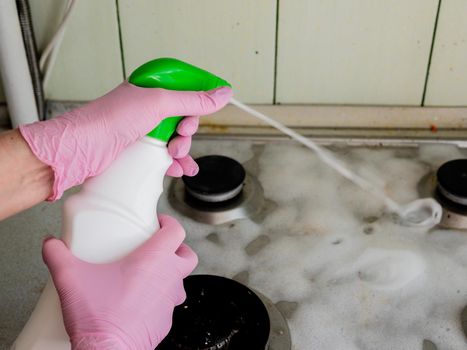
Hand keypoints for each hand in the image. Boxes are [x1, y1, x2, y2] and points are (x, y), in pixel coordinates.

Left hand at [19, 83, 231, 199]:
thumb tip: (223, 93)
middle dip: (188, 131)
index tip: (209, 108)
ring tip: (176, 156)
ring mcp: (142, 130)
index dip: (198, 100)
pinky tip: (179, 170)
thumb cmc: (112, 119)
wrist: (82, 148)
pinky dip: (174, 164)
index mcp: (150, 88)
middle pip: (183, 118)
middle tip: (181, 136)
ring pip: (175, 139)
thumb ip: (193, 100)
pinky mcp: (137, 150)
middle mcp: (146, 108)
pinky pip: (164, 156)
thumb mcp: (159, 104)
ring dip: (182, 150)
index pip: (184, 90)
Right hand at [42, 215, 196, 349]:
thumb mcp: (70, 278)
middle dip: (177, 248)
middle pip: (187, 255)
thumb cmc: (98, 316)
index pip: (176, 231)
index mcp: (154, 259)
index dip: (169, 223)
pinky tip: (141, 300)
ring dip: (170, 274)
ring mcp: (170, 301)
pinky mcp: (166, 321)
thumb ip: (58, 256)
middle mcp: (168, 278)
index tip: (158, 223)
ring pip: (181, 280)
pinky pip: (169, 304)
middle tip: (160, 247)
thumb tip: (51, 245)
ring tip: (149, 274)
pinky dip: (160, 299)